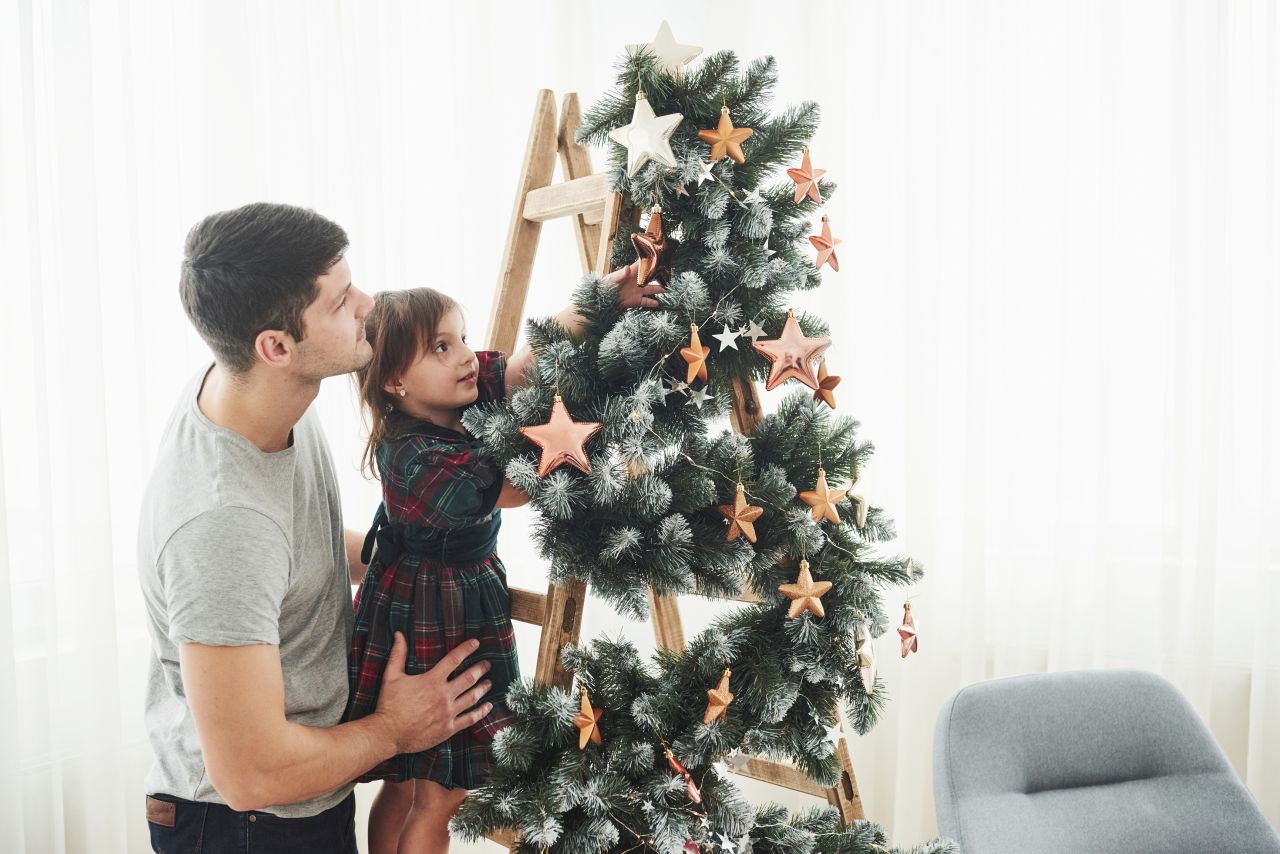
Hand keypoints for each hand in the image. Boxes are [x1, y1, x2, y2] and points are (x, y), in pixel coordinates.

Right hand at [374, 633, 492, 754]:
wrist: (388, 733)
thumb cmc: (389, 704)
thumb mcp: (391, 676)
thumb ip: (398, 654)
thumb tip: (399, 634)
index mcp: (432, 681)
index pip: (454, 659)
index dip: (467, 649)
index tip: (476, 643)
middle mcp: (443, 695)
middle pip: (469, 678)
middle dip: (480, 669)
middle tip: (488, 664)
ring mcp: (448, 712)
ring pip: (472, 697)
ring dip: (483, 688)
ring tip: (489, 683)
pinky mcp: (449, 728)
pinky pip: (470, 719)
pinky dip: (481, 712)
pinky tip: (488, 707)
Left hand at [605, 262, 665, 309]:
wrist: (602, 300)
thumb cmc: (605, 285)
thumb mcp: (612, 279)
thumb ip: (621, 274)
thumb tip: (627, 268)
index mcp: (631, 272)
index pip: (643, 264)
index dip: (651, 260)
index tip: (661, 256)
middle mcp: (637, 281)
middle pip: (651, 277)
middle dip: (659, 275)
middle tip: (670, 272)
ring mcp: (637, 291)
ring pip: (651, 289)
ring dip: (660, 289)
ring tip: (668, 289)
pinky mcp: (636, 301)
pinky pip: (646, 302)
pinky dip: (652, 303)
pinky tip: (658, 303)